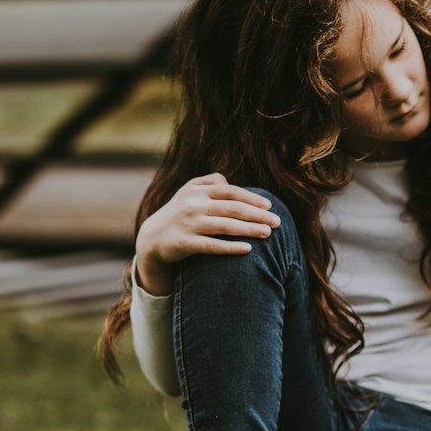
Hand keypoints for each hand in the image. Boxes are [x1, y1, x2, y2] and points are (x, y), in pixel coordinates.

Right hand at [133, 173, 280, 295]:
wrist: (153, 237)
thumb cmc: (179, 212)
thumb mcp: (189, 192)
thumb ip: (209, 183)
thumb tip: (229, 180)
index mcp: (197, 190)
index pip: (231, 191)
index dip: (252, 198)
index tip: (269, 206)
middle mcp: (193, 204)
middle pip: (232, 208)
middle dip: (258, 215)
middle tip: (277, 223)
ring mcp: (189, 224)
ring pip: (226, 226)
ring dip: (250, 229)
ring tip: (268, 234)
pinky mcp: (185, 243)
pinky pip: (212, 246)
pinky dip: (231, 247)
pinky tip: (248, 249)